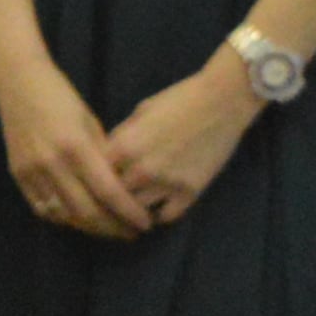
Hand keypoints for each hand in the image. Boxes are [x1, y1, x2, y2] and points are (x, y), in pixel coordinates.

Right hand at [0, 52, 153, 239]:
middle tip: (131, 233)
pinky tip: (78, 219)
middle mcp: (52, 163)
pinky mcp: (18, 174)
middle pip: (86, 211)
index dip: (129, 212)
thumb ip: (103, 156)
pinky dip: (63, 218)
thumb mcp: (90, 122)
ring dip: (89, 227)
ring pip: (64, 215)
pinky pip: (42, 208)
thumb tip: (120, 186)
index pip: (108, 191)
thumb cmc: (61, 97)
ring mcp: (32, 171)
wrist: (17, 82)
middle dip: (112, 227)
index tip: (145, 223)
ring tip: (108, 229)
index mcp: (76, 146)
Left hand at [104, 67, 260, 231]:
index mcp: (123, 146)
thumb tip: (106, 157)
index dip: (92, 178)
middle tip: (113, 198)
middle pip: (112, 197)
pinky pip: (167, 216)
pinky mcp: (190, 192)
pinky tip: (157, 207)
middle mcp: (141, 169)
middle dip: (111, 196)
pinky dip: (159, 214)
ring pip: (136, 211)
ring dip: (133, 208)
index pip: (93, 174)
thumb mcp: (139, 113)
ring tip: (133, 206)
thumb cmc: (178, 100)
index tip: (94, 181)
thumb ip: (120, 138)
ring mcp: (166, 183)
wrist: (222, 101)